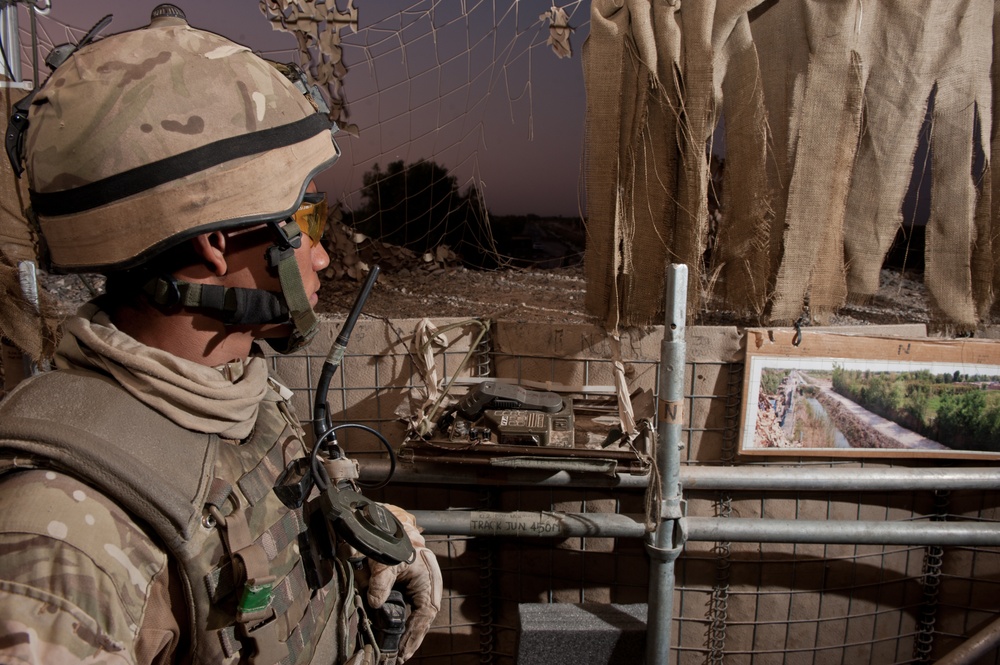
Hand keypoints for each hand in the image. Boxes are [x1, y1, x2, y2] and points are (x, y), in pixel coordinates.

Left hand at [367, 504, 441, 661]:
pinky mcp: (407, 584)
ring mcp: (417, 585)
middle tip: (400, 656)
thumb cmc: (394, 538)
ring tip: (398, 649)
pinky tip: (392, 629)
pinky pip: (405, 605)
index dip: (414, 636)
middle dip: (411, 638)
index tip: (404, 653)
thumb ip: (380, 582)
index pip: (424, 615)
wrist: (387, 522)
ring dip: (406, 629)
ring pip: (413, 613)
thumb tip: (374, 603)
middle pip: (421, 618)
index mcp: (428, 580)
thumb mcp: (386, 561)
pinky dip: (399, 617)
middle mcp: (426, 585)